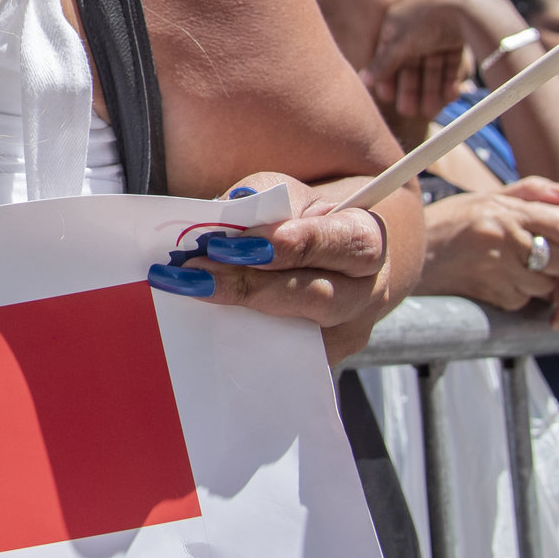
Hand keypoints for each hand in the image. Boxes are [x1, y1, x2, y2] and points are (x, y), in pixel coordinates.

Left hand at [181, 172, 407, 364]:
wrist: (318, 254)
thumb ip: (257, 204)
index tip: (231, 243)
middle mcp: (367, 292)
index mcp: (366, 238)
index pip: (344, 243)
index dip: (292, 245)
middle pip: (320, 298)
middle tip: (195, 271)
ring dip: (240, 316)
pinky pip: (283, 362)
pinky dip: (241, 343)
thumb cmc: (297, 217)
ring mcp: (348, 333)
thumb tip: (219, 218)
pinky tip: (204, 324)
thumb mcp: (283, 194)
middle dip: (252, 285)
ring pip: (301, 338)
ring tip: (191, 293)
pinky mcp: (322, 361)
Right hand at [359, 0, 522, 120]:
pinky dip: (449, 80)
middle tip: (409, 111)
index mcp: (397, 20)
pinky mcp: (458, 38)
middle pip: (412, 63)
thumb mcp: (400, 44)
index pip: (388, 53)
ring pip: (432, 66)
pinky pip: (450, 63)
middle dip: (411, 88)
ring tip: (431, 110)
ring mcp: (439, 31)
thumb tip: (364, 79)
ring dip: (430, 89)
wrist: (470, 9)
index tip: (387, 97)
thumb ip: (382, 63)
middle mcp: (417, 25)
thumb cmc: (428, 20)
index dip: (388, 76)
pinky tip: (449, 97)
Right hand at [418, 179, 558, 329]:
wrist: (404, 252)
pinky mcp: (493, 294)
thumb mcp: (486, 197)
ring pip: (548, 285)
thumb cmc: (449, 222)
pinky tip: (496, 279)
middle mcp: (507, 239)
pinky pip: (524, 300)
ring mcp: (500, 269)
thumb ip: (532, 193)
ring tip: (514, 266)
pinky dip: (518, 293)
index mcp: (510, 212)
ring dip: (540, 281)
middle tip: (543, 256)